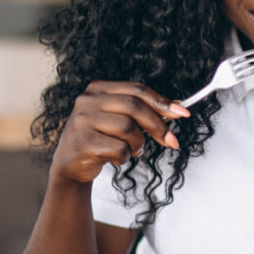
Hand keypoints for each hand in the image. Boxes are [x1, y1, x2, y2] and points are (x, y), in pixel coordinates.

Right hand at [51, 80, 189, 182]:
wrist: (70, 165)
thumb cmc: (100, 139)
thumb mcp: (119, 119)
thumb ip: (143, 110)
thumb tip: (177, 107)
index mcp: (98, 89)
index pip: (137, 90)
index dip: (162, 101)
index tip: (183, 114)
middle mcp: (87, 100)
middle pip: (134, 106)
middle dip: (158, 125)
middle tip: (171, 141)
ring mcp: (82, 121)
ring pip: (128, 128)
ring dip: (138, 144)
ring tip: (132, 150)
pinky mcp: (83, 142)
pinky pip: (119, 149)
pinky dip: (124, 157)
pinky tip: (116, 158)